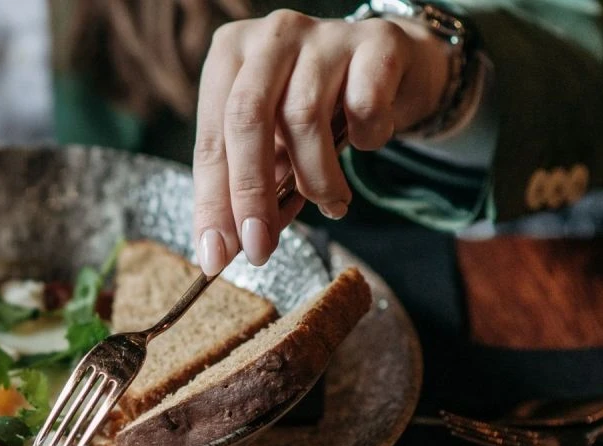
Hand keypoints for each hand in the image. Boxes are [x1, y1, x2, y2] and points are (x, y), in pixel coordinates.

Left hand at [192, 10, 451, 275]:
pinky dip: (366, 139)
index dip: (212, 202)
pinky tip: (367, 142)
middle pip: (247, 121)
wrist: (393, 65)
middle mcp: (271, 36)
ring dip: (316, 179)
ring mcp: (323, 33)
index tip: (216, 255)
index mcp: (229, 56)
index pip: (210, 141)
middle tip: (260, 248)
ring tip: (331, 204)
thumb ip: (248, 187)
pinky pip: (364, 105)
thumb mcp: (274, 145)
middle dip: (251, 196)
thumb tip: (225, 249)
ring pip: (304, 118)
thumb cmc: (319, 109)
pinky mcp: (376, 40)